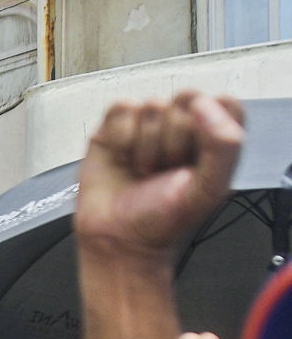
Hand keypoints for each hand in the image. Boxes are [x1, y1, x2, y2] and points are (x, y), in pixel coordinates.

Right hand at [75, 92, 243, 263]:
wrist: (117, 240)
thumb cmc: (162, 221)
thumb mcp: (209, 190)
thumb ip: (224, 146)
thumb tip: (204, 105)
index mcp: (212, 139)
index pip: (224, 103)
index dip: (211, 124)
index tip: (197, 156)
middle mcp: (180, 128)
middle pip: (187, 99)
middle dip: (174, 138)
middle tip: (167, 168)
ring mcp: (146, 127)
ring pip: (152, 104)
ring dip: (145, 145)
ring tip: (143, 170)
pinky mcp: (114, 129)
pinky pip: (120, 108)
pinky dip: (121, 136)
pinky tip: (122, 158)